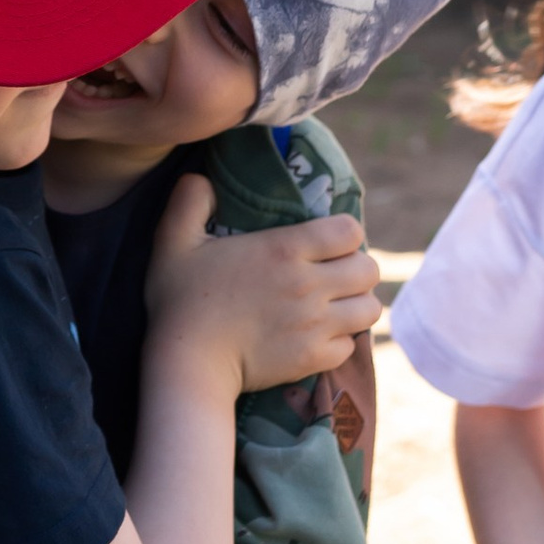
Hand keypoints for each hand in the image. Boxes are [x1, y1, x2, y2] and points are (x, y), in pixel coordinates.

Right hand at [141, 178, 377, 396]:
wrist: (186, 364)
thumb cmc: (179, 301)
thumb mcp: (173, 242)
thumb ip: (188, 202)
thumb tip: (201, 179)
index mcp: (283, 249)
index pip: (350, 231)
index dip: (344, 234)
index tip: (327, 244)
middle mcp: (309, 284)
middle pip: (369, 270)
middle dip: (356, 270)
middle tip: (333, 276)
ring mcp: (315, 324)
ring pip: (370, 309)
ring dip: (355, 305)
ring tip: (334, 306)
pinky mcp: (313, 358)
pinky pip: (350, 346)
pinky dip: (339, 342)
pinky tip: (318, 337)